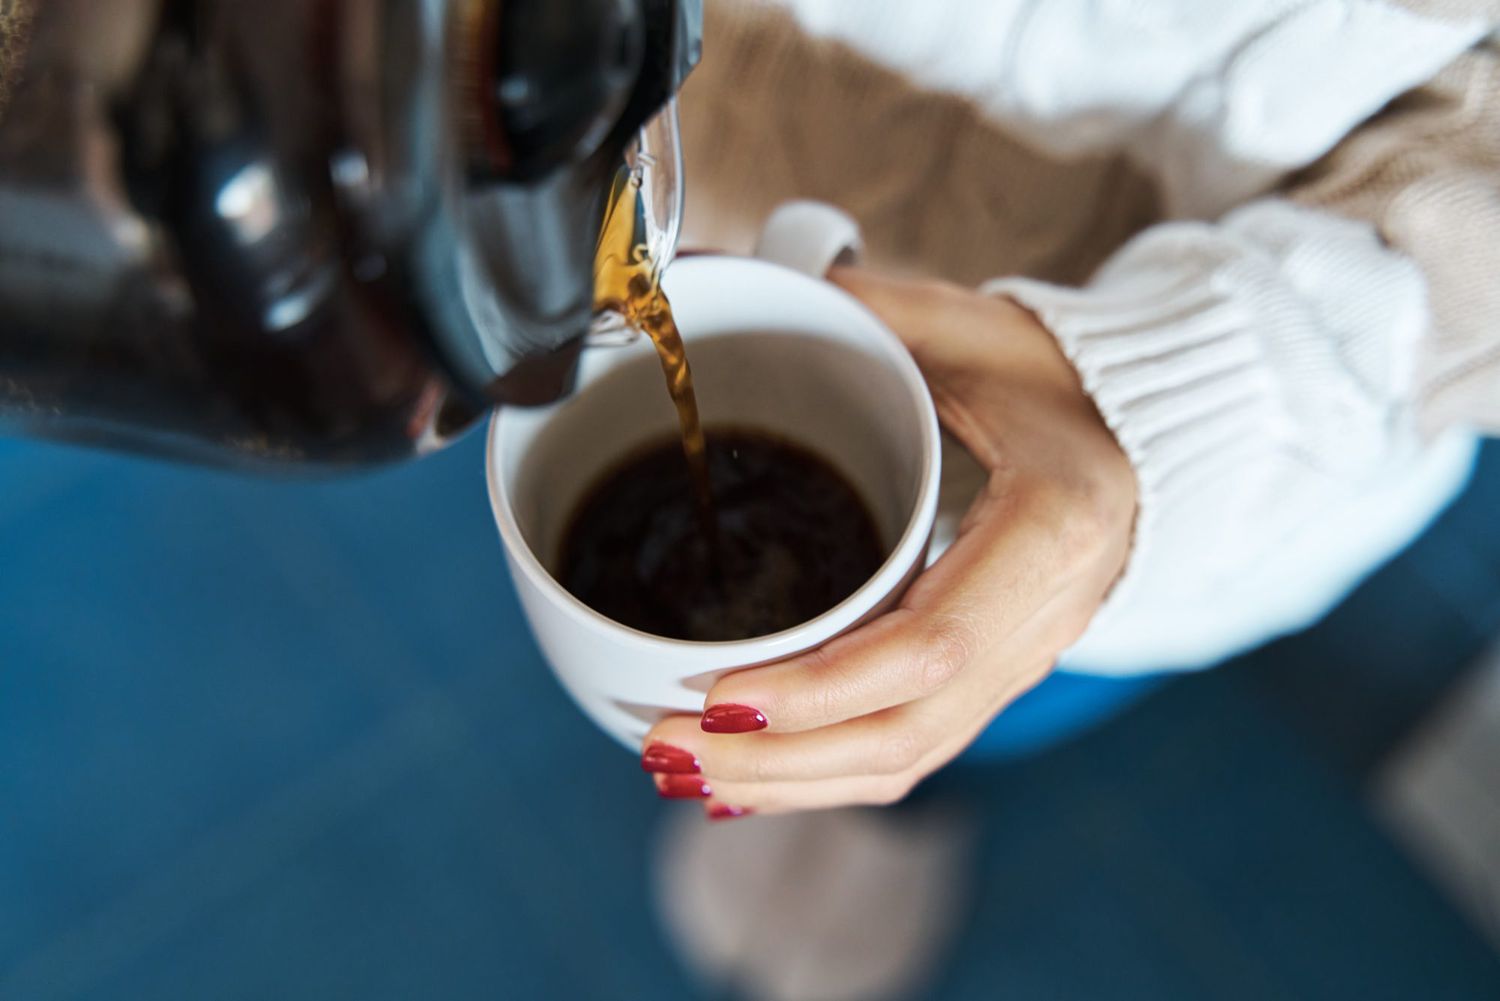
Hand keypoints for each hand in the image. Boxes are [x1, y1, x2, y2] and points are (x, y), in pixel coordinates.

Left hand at [641, 268, 1138, 815]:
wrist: (1147, 430)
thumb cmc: (1060, 376)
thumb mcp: (968, 329)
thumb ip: (862, 311)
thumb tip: (725, 280)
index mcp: (1051, 530)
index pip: (930, 646)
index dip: (819, 688)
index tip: (717, 697)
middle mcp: (1045, 619)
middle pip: (906, 733)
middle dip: (777, 761)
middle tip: (666, 747)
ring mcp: (1025, 661)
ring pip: (905, 759)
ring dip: (789, 784)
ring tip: (684, 773)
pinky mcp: (998, 677)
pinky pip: (912, 749)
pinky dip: (825, 775)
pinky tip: (751, 780)